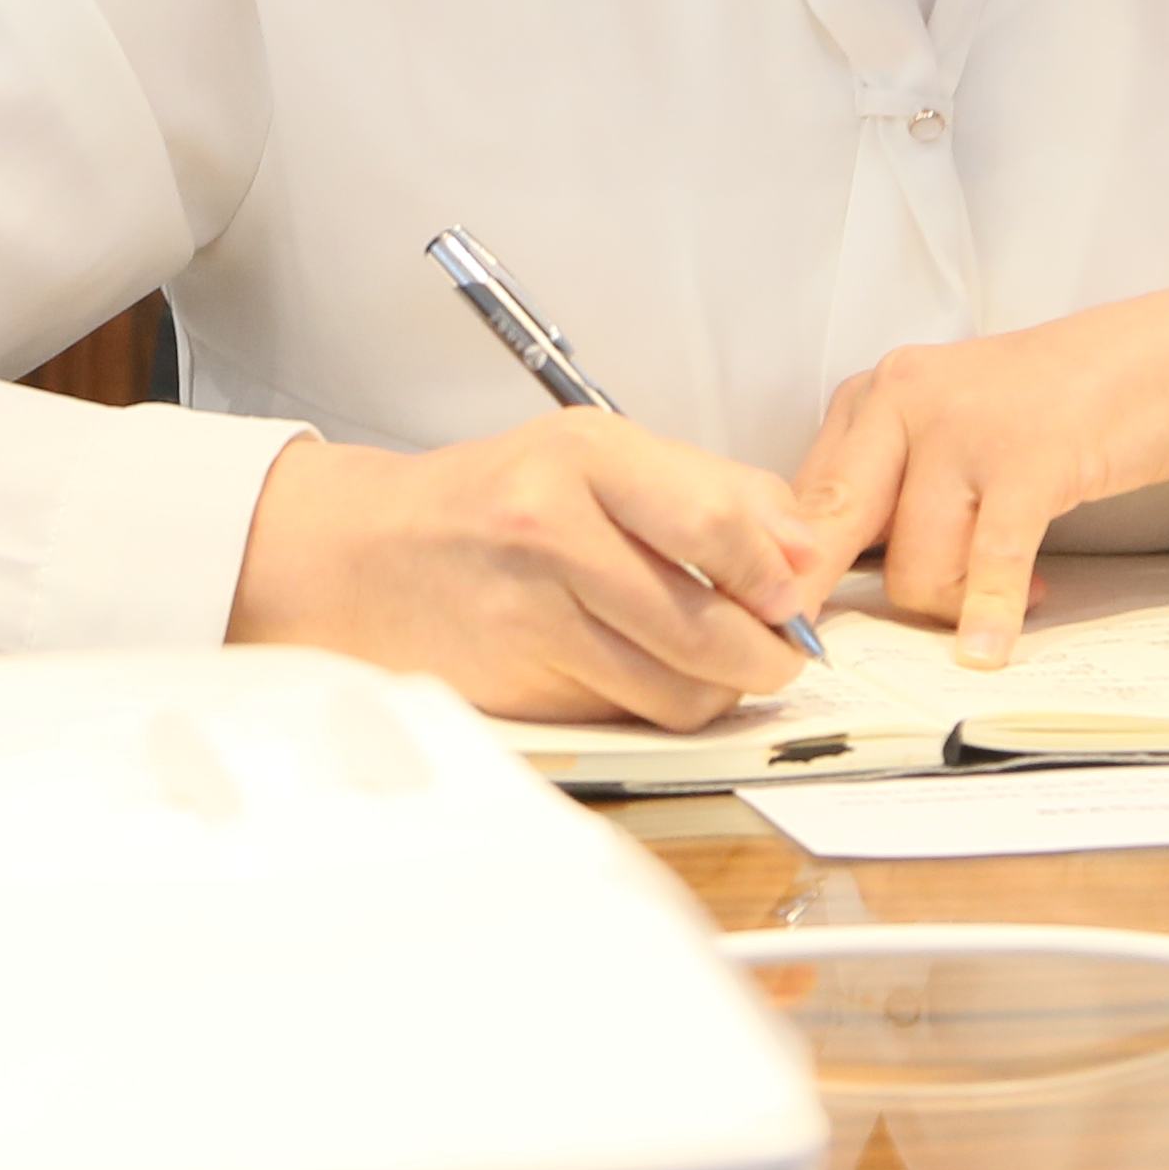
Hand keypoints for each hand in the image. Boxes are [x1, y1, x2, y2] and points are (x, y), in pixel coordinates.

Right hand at [229, 412, 836, 729]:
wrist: (360, 557)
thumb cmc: (490, 503)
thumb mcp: (594, 456)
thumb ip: (711, 492)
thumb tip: (807, 550)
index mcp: (584, 454)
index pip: (717, 522)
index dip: (779, 574)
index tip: (796, 595)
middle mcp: (552, 528)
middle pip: (709, 622)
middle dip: (769, 652)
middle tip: (780, 650)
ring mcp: (529, 612)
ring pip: (679, 686)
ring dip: (722, 691)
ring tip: (720, 667)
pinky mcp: (517, 683)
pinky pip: (629, 715)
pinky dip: (658, 707)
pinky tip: (650, 678)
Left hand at [795, 281, 1168, 660]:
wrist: (1159, 360)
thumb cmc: (1048, 407)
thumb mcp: (945, 432)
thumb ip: (886, 489)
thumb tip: (820, 574)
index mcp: (875, 395)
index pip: (805, 498)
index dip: (795, 570)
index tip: (787, 621)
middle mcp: (905, 399)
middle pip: (836, 531)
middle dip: (825, 598)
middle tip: (819, 646)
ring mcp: (964, 428)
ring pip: (916, 565)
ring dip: (955, 604)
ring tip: (1003, 595)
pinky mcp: (1027, 460)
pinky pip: (990, 562)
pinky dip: (989, 615)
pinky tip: (990, 646)